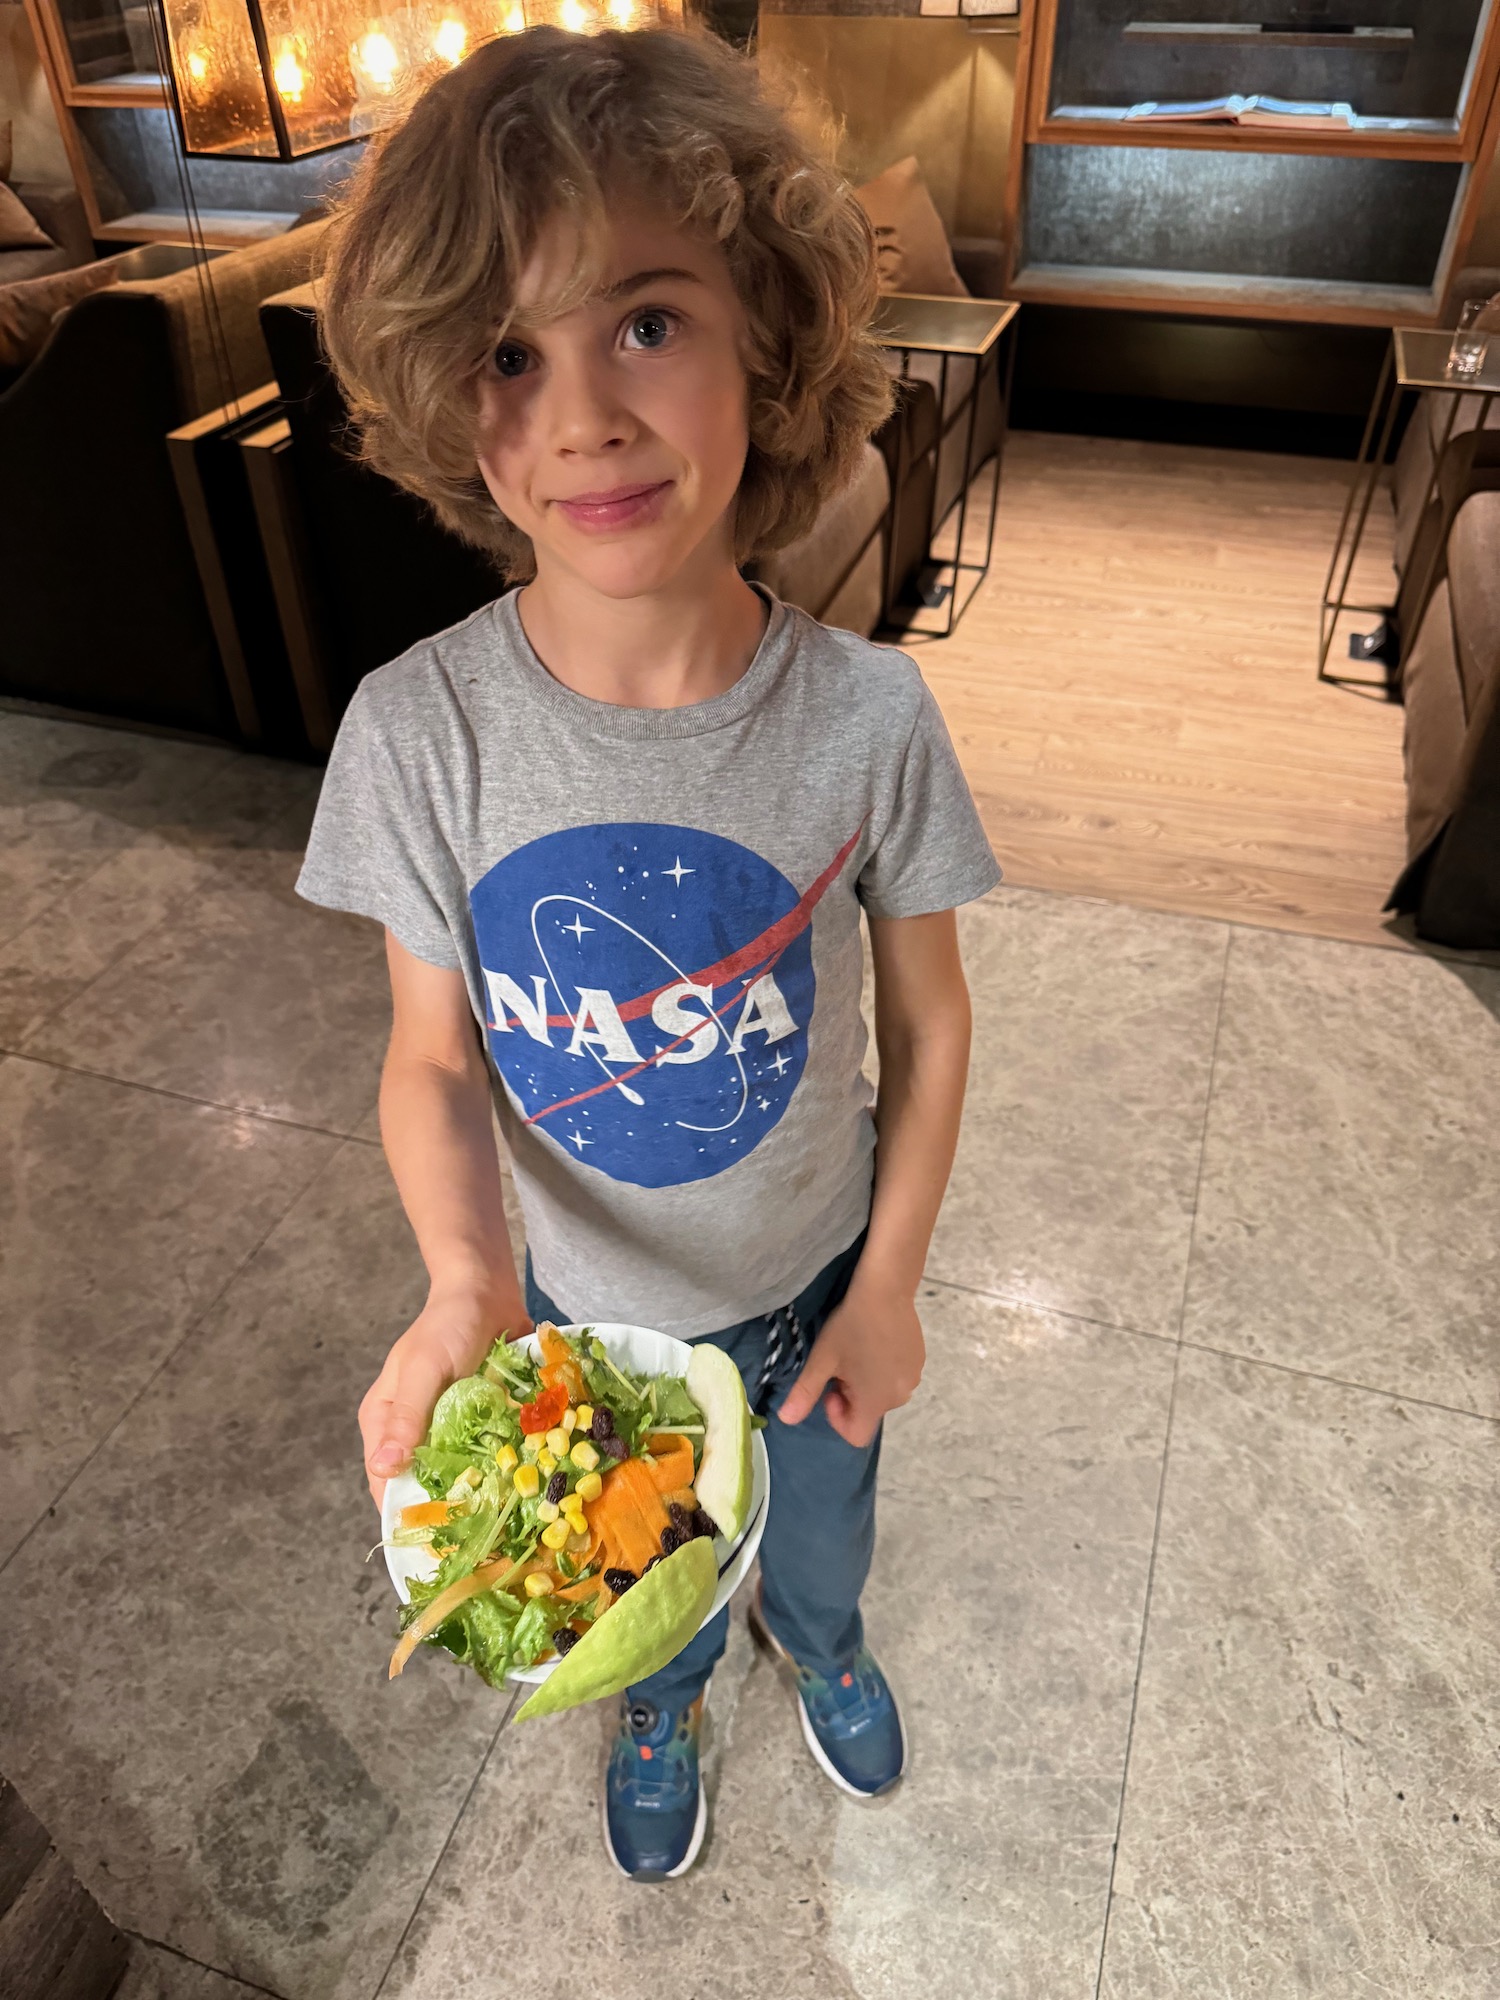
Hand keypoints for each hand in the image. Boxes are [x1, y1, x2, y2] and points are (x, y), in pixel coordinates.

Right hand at [359, 1285, 530, 1509]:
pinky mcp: (478, 1421)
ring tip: (503, 1513)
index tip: (436, 1540)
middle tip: (479, 1530)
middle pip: (423, 1483)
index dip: (406, 1511)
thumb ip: (407, 1415)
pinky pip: (485, 1454)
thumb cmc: (448, 1325)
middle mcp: (412, 1430)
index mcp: (384, 1421)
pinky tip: (520, 1482)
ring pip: (457, 1474)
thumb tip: (384, 1468)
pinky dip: (499, 1465)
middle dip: (448, 1505)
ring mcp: (447, 1428)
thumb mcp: (424, 1367)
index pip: (385, 1482)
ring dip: (478, 1490)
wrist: (486, 1292)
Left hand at [776, 1279, 924, 1447]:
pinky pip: (897, 1378)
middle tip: (842, 1363)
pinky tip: (876, 1342)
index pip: (856, 1435)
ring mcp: (914, 1377)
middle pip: (869, 1413)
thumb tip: (786, 1420)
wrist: (885, 1289)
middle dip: (851, 1395)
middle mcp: (900, 1396)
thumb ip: (805, 1393)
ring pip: (883, 1394)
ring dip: (867, 1382)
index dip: (838, 1417)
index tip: (831, 1387)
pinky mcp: (920, 1360)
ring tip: (859, 1350)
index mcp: (876, 1401)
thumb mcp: (822, 1359)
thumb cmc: (850, 1325)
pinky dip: (884, 1370)